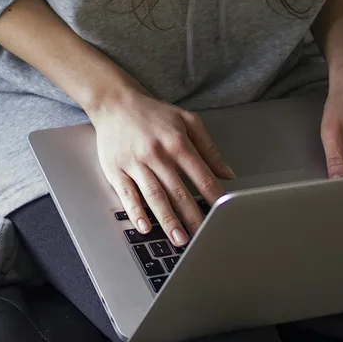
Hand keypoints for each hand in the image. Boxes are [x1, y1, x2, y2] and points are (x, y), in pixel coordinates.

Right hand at [88, 89, 234, 246]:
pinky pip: (127, 195)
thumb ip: (209, 148)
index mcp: (177, 143)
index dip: (214, 196)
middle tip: (203, 237)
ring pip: (155, 196)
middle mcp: (157, 154)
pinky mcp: (116, 170)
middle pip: (178, 191)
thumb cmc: (152, 113)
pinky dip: (136, 212)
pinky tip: (145, 227)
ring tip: (179, 239)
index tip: (223, 214)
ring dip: (167, 220)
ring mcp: (135, 163)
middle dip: (192, 217)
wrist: (114, 102)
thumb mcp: (187, 121)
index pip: (201, 175)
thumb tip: (227, 173)